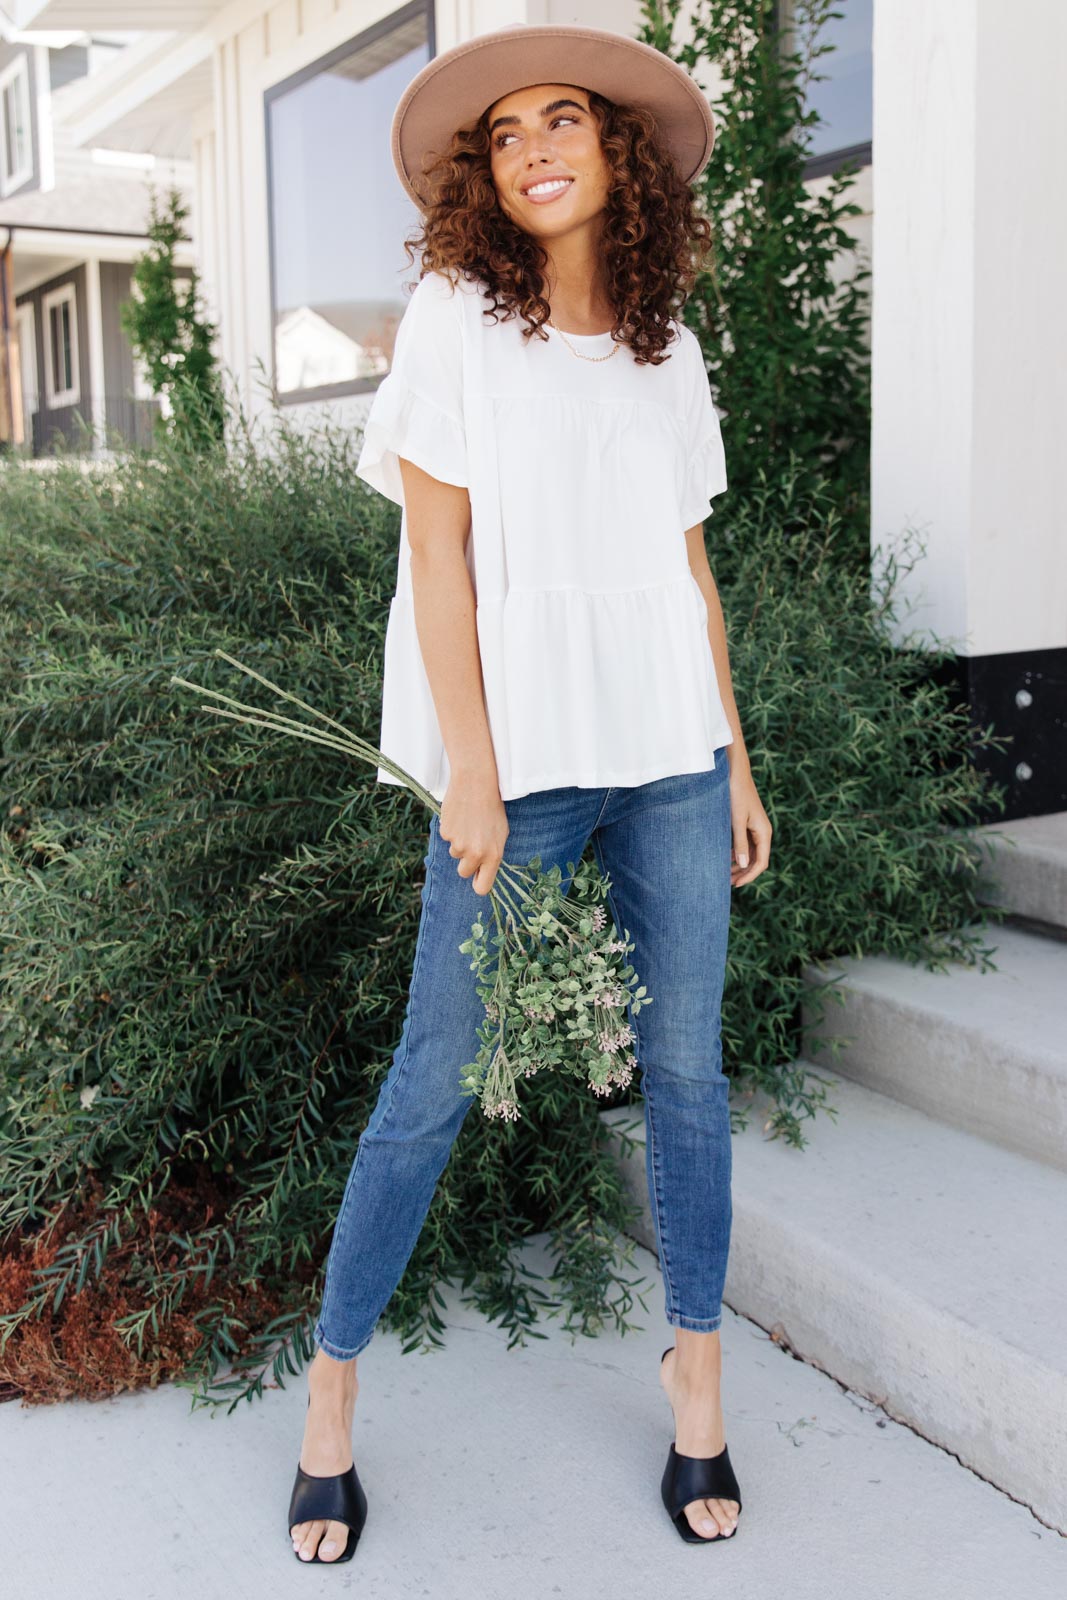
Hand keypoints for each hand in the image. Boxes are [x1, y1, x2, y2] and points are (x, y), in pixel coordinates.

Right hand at [439, 769, 509, 896]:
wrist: (476, 784)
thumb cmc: (492, 808)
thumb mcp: (500, 833)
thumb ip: (492, 854)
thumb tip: (481, 871)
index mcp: (493, 855)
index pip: (483, 887)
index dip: (477, 884)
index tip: (476, 878)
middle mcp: (476, 853)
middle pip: (464, 872)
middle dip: (466, 861)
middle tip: (472, 842)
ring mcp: (459, 844)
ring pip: (455, 853)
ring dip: (459, 842)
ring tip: (468, 823)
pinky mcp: (446, 833)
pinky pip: (447, 838)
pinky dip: (452, 830)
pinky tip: (460, 816)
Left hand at [727, 756, 771, 887]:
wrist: (734, 773)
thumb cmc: (736, 794)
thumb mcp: (736, 820)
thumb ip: (739, 843)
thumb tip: (742, 864)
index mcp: (764, 833)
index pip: (760, 862)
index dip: (749, 876)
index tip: (734, 885)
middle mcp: (762, 832)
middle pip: (756, 860)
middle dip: (743, 873)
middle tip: (727, 883)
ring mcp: (755, 828)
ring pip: (749, 853)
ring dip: (739, 864)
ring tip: (724, 873)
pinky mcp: (747, 823)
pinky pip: (744, 844)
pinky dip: (736, 853)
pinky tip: (725, 857)